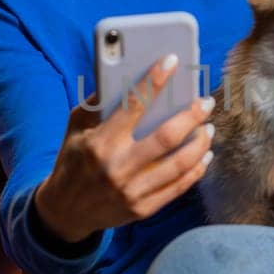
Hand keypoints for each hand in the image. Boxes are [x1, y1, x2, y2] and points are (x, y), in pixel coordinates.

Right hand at [33, 55, 214, 244]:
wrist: (65, 211)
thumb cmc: (73, 161)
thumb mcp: (75, 128)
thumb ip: (97, 103)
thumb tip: (127, 75)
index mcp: (100, 143)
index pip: (133, 105)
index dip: (155, 80)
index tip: (172, 61)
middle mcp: (118, 167)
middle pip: (167, 137)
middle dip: (192, 115)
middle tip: (206, 102)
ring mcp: (132, 191)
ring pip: (179, 163)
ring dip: (200, 142)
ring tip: (208, 127)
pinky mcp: (143, 209)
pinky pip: (179, 187)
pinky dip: (197, 169)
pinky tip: (205, 154)